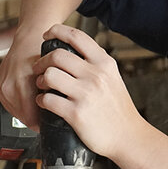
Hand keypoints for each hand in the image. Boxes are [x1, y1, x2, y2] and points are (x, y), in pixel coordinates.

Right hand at [0, 26, 47, 131]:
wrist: (29, 39)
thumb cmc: (42, 54)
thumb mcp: (54, 76)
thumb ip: (53, 97)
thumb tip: (58, 114)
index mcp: (20, 87)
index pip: (31, 120)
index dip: (43, 123)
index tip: (50, 123)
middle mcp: (7, 89)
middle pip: (23, 118)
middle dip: (35, 117)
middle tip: (47, 112)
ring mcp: (0, 89)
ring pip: (16, 113)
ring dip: (26, 111)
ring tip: (38, 104)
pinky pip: (9, 105)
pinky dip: (19, 104)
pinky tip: (28, 98)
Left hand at [33, 24, 141, 158]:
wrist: (128, 136)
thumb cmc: (119, 110)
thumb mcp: (113, 79)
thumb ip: (96, 66)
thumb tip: (75, 54)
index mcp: (104, 64)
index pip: (76, 36)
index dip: (57, 31)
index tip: (47, 35)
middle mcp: (95, 75)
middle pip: (57, 55)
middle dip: (43, 61)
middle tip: (39, 68)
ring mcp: (85, 94)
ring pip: (50, 75)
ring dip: (41, 80)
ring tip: (42, 86)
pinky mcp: (76, 113)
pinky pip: (48, 100)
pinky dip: (41, 100)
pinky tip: (44, 102)